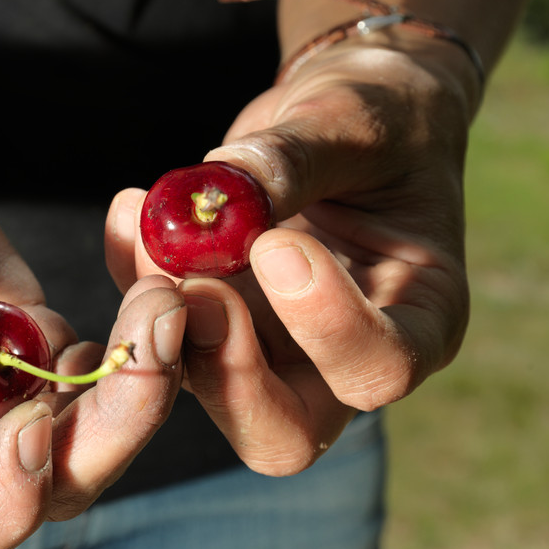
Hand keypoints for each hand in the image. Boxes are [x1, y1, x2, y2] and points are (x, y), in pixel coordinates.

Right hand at [0, 94, 185, 548]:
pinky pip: (106, 359)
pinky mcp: (32, 336)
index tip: (28, 421)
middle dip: (114, 431)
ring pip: (93, 431)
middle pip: (49, 489)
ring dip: (144, 377)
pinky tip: (146, 260)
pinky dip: (139, 322)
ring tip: (165, 294)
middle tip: (153, 335)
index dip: (0, 510)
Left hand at [106, 40, 473, 474]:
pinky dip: (134, 276)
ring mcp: (270, 353)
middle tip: (195, 293)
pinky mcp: (213, 327)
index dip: (326, 328)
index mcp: (419, 320)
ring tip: (149, 218)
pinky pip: (161, 326)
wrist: (343, 114)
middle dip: (228, 378)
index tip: (278, 246)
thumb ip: (300, 158)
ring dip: (166, 316)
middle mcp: (342, 359)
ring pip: (206, 386)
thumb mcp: (357, 122)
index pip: (379, 370)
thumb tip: (225, 185)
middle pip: (283, 434)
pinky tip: (129, 209)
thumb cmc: (379, 118)